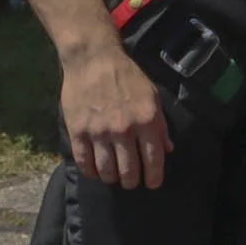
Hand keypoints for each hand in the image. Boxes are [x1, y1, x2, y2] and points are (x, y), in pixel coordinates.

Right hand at [59, 36, 172, 188]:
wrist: (94, 60)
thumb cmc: (127, 76)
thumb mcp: (152, 96)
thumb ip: (160, 124)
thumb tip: (167, 148)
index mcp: (146, 120)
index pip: (153, 158)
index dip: (154, 176)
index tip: (153, 183)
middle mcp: (124, 129)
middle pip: (129, 169)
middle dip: (132, 181)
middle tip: (132, 183)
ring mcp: (99, 132)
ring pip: (106, 169)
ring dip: (112, 178)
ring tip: (115, 178)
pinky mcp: (78, 131)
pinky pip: (84, 161)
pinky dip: (91, 171)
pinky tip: (95, 171)